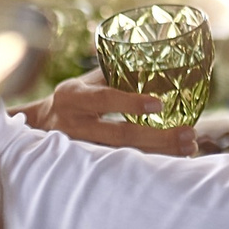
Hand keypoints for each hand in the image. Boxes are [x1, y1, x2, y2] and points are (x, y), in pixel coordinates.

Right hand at [12, 73, 196, 155]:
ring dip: (158, 153)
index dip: (130, 102)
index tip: (159, 104)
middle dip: (157, 137)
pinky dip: (148, 163)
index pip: (104, 98)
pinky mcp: (86, 166)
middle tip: (189, 134)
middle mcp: (74, 124)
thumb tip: (156, 61)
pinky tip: (172, 159)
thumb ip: (115, 74)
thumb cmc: (75, 98)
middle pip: (118, 135)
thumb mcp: (85, 82)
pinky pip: (120, 166)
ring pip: (122, 156)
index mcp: (73, 96)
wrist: (40, 126)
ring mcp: (79, 149)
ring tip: (189, 148)